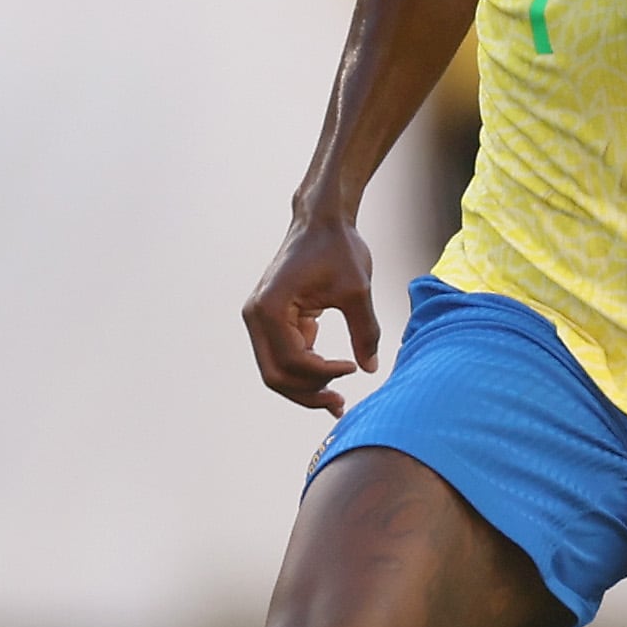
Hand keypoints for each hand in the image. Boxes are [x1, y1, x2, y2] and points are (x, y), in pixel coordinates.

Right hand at [243, 213, 380, 412]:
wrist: (322, 221)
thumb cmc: (338, 248)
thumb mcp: (357, 291)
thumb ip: (365, 331)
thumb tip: (370, 369)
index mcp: (270, 308)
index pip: (291, 360)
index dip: (323, 373)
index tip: (353, 368)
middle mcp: (256, 316)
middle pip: (275, 375)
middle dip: (307, 393)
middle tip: (341, 405)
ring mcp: (261, 319)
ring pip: (277, 370)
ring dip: (305, 388)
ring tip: (337, 402)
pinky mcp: (273, 319)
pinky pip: (284, 356)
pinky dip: (305, 371)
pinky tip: (332, 379)